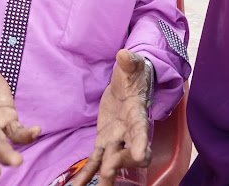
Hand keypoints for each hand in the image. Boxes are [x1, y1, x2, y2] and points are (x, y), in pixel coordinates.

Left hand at [71, 50, 152, 185]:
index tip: (140, 154)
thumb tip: (124, 55)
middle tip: (108, 170)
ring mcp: (117, 138)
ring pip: (112, 161)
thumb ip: (130, 62)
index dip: (141, 141)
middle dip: (121, 163)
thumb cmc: (134, 72)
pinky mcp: (104, 141)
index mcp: (137, 113)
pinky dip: (87, 174)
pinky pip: (95, 160)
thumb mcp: (133, 65)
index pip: (141, 129)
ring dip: (105, 177)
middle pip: (130, 153)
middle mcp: (129, 131)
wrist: (131, 81)